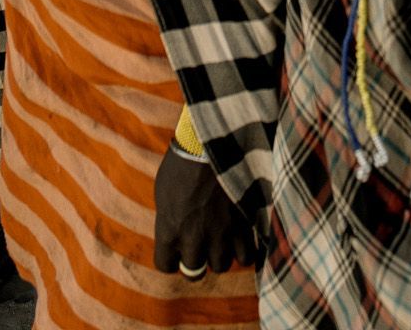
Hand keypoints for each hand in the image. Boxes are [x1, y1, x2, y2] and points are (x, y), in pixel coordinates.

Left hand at [153, 146, 254, 281]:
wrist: (213, 139)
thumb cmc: (183, 160)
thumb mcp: (163, 190)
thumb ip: (168, 218)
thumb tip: (173, 232)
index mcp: (169, 229)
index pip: (165, 265)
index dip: (170, 258)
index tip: (175, 249)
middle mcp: (194, 237)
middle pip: (194, 271)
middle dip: (196, 260)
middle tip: (200, 243)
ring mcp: (221, 232)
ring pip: (221, 265)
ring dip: (220, 254)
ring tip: (221, 239)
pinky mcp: (243, 224)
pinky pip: (246, 255)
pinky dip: (244, 250)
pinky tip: (241, 237)